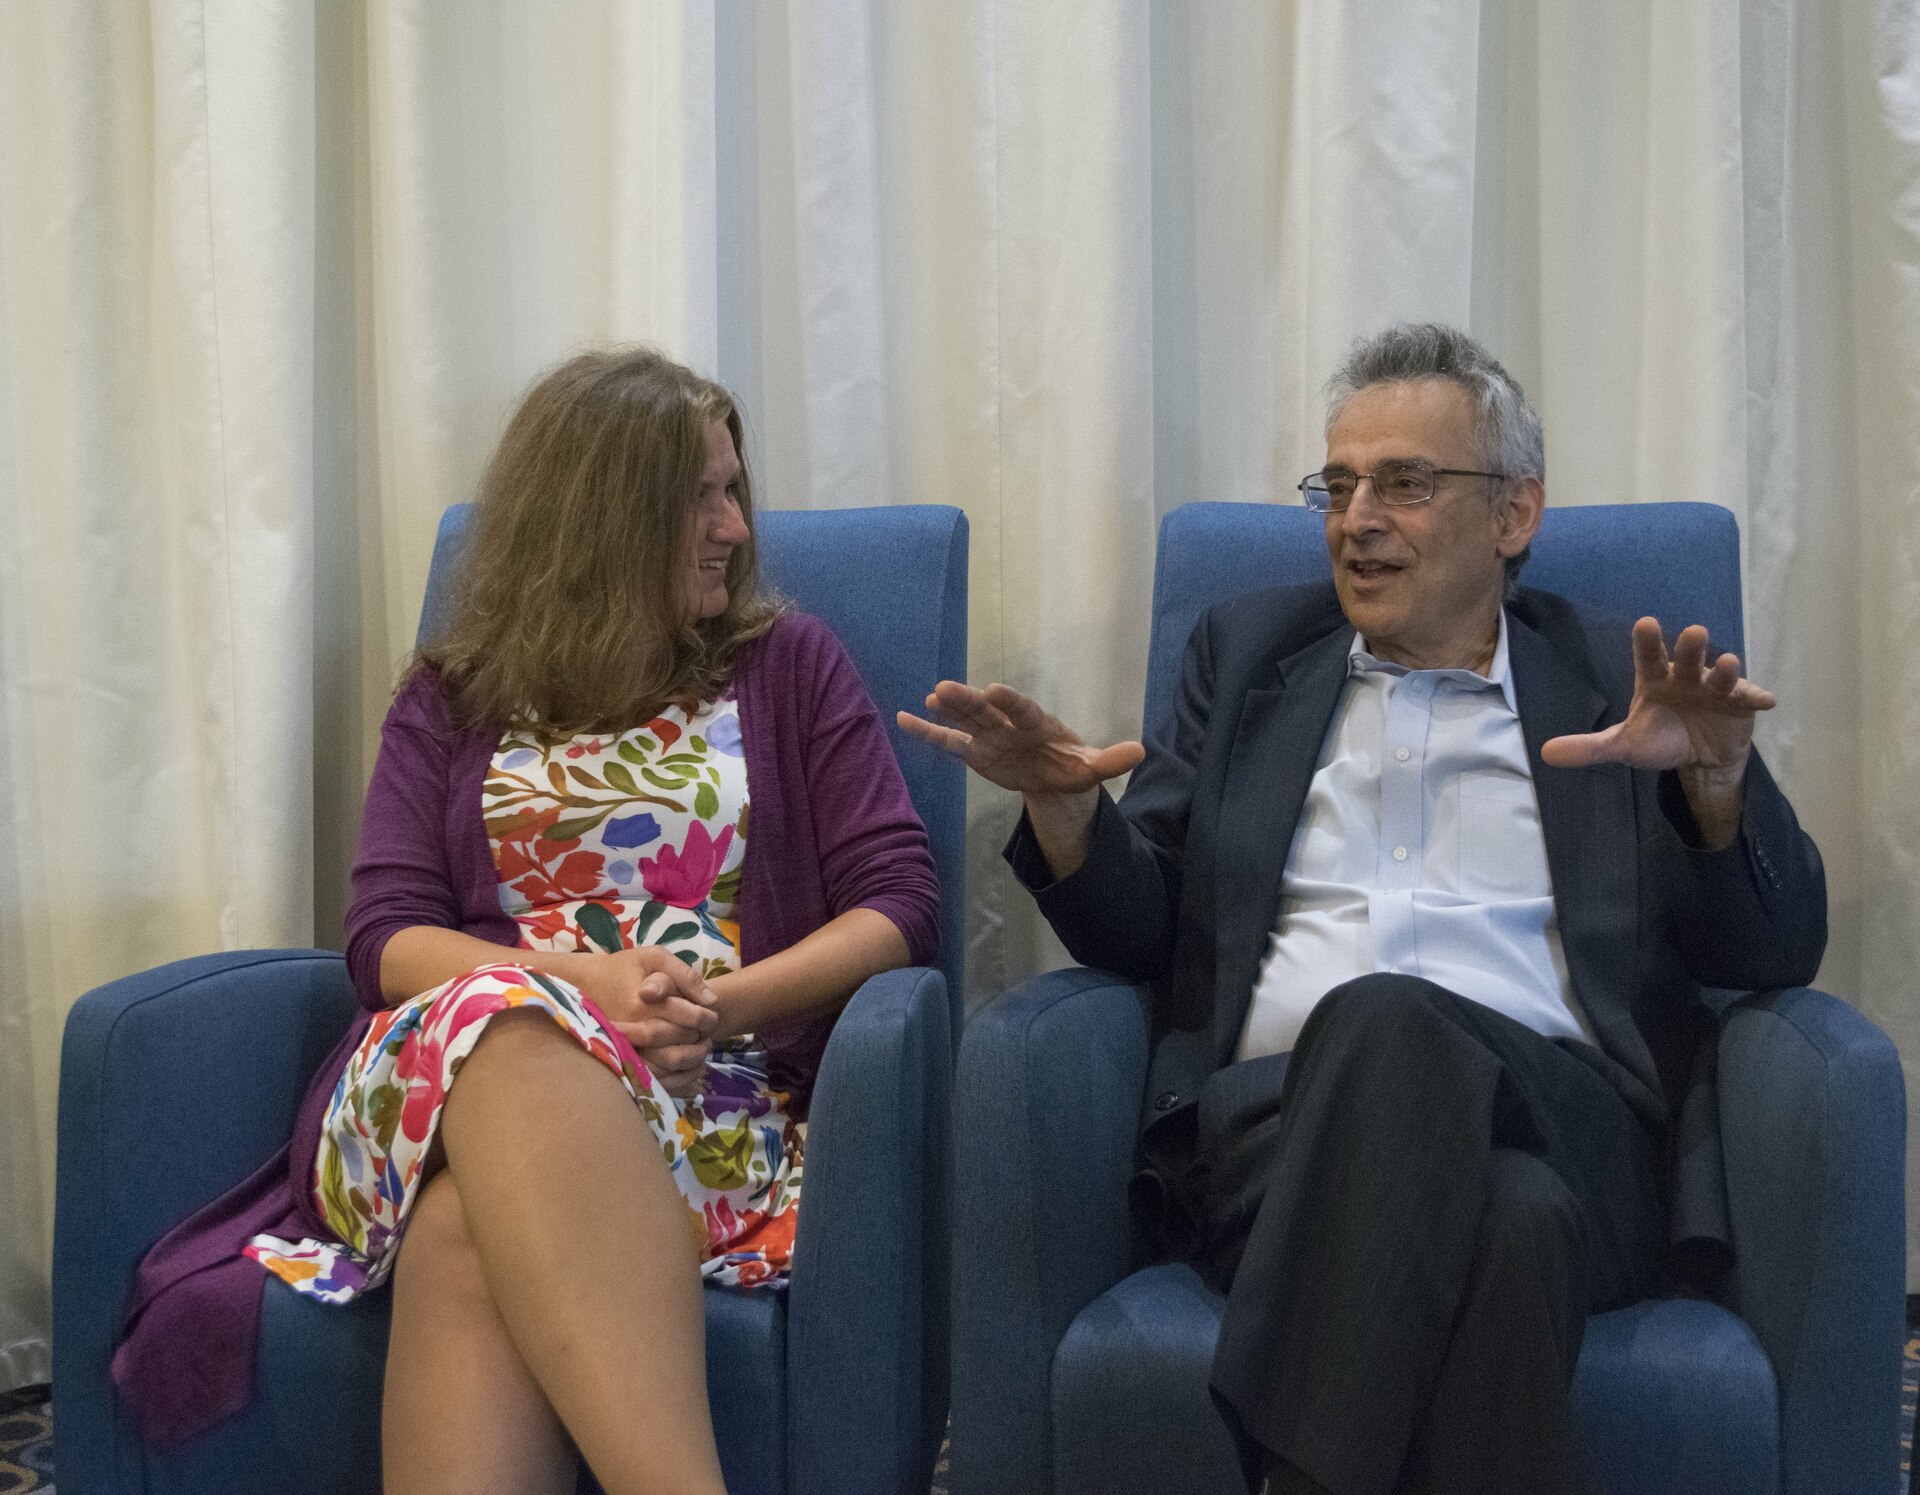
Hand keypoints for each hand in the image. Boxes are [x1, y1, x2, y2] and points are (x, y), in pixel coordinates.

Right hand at [569, 946, 717, 1098]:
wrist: (585, 986)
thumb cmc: (623, 968)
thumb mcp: (654, 957)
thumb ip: (684, 974)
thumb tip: (712, 1000)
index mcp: (643, 1002)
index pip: (689, 1016)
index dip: (707, 1017)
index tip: (713, 1015)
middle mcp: (634, 1029)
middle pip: (682, 1040)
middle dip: (702, 1037)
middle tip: (709, 1032)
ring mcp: (626, 1048)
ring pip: (672, 1063)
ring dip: (694, 1058)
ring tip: (701, 1047)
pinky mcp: (622, 1062)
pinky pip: (657, 1079)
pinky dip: (679, 1076)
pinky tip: (688, 1065)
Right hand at [897, 681, 1143, 796]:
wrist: (1052, 775)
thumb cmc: (1072, 766)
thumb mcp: (1094, 768)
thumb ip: (1111, 759)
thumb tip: (1141, 752)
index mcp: (1038, 724)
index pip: (1023, 711)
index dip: (1009, 701)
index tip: (993, 689)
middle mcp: (1009, 724)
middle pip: (987, 711)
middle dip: (968, 701)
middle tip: (944, 689)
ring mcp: (989, 736)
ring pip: (965, 720)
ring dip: (948, 710)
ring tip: (929, 697)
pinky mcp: (974, 752)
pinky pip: (948, 742)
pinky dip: (928, 732)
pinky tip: (904, 720)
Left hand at [1541, 618, 1774, 850]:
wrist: (1697, 757)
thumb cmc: (1659, 738)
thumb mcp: (1623, 746)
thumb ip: (1589, 747)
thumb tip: (1545, 754)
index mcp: (1654, 680)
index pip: (1648, 657)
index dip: (1647, 642)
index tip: (1646, 623)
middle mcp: (1685, 677)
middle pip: (1686, 659)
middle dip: (1690, 647)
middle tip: (1695, 632)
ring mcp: (1715, 688)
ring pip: (1720, 675)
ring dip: (1725, 670)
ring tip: (1727, 663)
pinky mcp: (1740, 704)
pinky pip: (1749, 698)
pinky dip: (1757, 698)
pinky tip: (1767, 701)